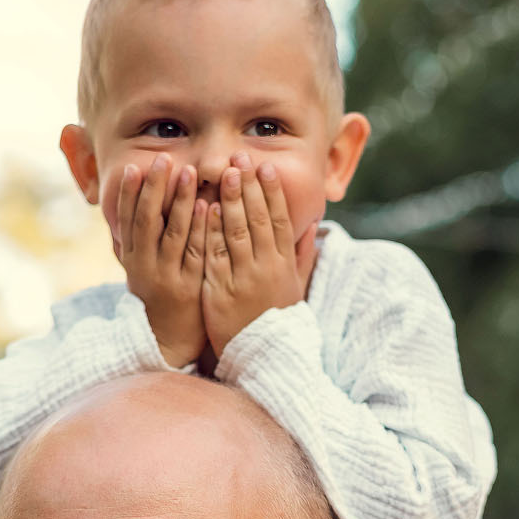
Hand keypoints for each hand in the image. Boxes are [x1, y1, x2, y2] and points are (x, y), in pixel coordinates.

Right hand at [118, 156, 207, 367]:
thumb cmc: (161, 295)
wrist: (171, 340)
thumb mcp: (144, 268)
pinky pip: (194, 252)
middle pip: (146, 221)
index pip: (127, 220)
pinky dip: (199, 228)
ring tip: (188, 172)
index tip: (133, 168)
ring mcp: (167, 275)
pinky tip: (205, 206)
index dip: (129, 194)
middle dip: (153, 189)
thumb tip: (140, 203)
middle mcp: (145, 265)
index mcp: (131, 258)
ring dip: (179, 201)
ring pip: (172, 233)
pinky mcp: (189, 285)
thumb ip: (142, 240)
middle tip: (162, 159)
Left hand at [201, 154, 318, 358]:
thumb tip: (314, 228)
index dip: (273, 194)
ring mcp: (243, 280)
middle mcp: (266, 269)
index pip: (280, 222)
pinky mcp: (219, 292)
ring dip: (230, 201)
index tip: (266, 169)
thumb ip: (303, 257)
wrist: (262, 358)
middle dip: (249, 188)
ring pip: (236, 233)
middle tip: (240, 160)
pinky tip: (204, 209)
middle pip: (258, 220)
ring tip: (224, 175)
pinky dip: (210, 231)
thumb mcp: (296, 289)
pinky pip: (214, 256)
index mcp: (284, 266)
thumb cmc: (277, 322)